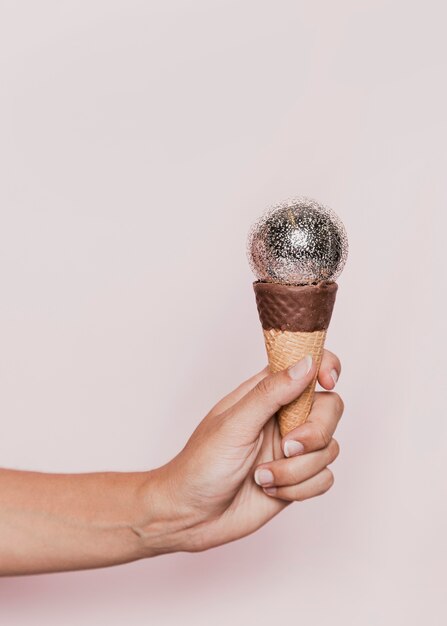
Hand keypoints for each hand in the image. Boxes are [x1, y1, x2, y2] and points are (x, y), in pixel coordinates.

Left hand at [143, 350, 343, 552]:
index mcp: (265, 393)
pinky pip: (324, 478)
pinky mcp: (298, 478)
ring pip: (329, 448)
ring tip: (262, 476)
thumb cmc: (201, 464)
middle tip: (287, 447)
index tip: (327, 382)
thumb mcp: (234, 424)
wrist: (192, 516)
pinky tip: (270, 490)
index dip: (325, 366)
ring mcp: (292, 448)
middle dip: (315, 433)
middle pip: (331, 408)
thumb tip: (306, 364)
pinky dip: (299, 488)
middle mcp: (283, 416)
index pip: (306, 364)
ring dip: (297, 469)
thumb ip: (271, 393)